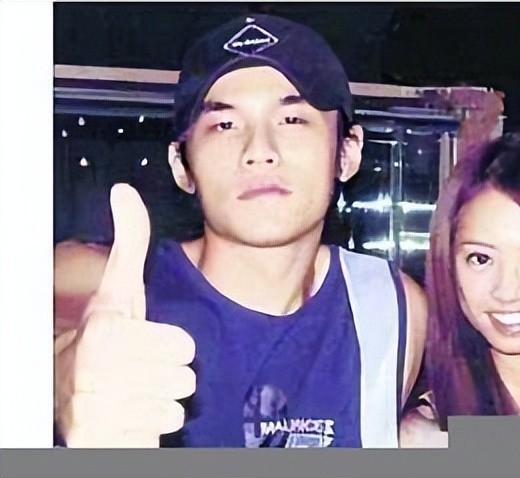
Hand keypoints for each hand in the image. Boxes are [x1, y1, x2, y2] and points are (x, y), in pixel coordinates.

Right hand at [54, 184, 195, 446]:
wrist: (68, 392)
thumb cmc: (105, 338)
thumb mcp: (119, 290)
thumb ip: (130, 242)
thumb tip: (124, 191)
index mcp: (106, 334)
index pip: (185, 348)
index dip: (175, 346)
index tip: (148, 344)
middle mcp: (96, 374)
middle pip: (185, 379)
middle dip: (169, 375)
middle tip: (143, 370)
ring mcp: (96, 412)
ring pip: (173, 409)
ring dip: (160, 401)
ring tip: (135, 391)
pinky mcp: (100, 442)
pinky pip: (157, 436)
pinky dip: (149, 428)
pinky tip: (130, 415)